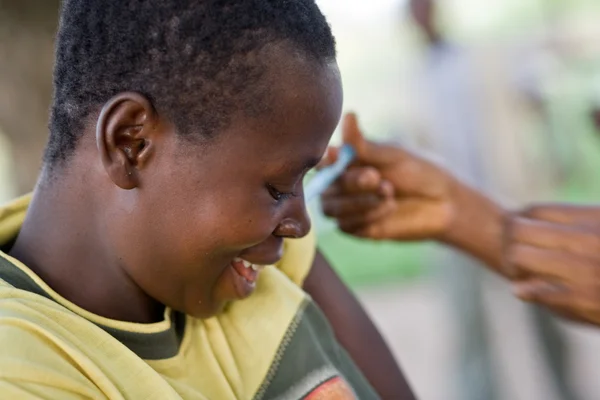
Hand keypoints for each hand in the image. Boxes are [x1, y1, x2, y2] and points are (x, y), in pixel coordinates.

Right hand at [320, 113, 455, 240]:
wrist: (443, 203)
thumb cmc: (419, 172)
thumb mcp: (393, 155)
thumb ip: (366, 145)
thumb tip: (348, 115)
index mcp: (347, 163)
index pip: (322, 163)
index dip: (327, 163)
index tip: (340, 157)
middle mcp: (341, 185)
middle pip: (326, 187)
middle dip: (351, 183)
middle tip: (377, 178)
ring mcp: (347, 208)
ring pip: (331, 209)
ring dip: (359, 202)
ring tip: (389, 192)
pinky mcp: (356, 229)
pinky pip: (346, 226)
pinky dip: (367, 216)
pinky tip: (390, 208)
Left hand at [508, 204, 599, 324]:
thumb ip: (579, 219)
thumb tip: (537, 215)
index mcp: (592, 219)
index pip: (534, 211)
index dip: (518, 220)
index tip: (518, 230)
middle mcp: (584, 239)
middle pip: (519, 230)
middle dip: (509, 241)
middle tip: (512, 252)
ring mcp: (582, 268)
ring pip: (519, 256)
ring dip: (514, 265)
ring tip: (520, 272)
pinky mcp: (583, 297)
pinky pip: (539, 290)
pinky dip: (527, 290)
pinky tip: (523, 290)